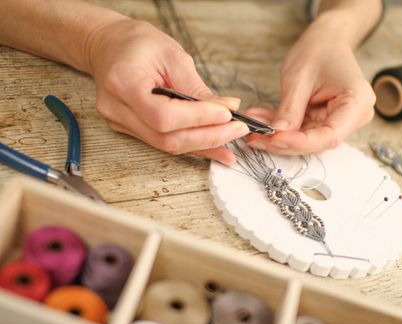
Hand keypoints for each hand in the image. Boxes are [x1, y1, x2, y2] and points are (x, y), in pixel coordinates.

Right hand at [86, 19, 248, 165]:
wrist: (110, 45)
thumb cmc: (138, 44)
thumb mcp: (172, 55)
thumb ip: (195, 87)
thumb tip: (225, 110)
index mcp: (123, 84)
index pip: (164, 115)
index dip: (199, 118)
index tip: (228, 114)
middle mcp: (117, 109)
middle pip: (167, 138)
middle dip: (208, 136)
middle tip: (237, 129)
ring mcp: (121, 123)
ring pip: (167, 145)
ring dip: (204, 144)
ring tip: (232, 138)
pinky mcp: (131, 129)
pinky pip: (165, 142)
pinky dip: (193, 145)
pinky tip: (216, 148)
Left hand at [246, 13, 374, 154]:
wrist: (327, 39)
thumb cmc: (318, 50)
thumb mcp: (298, 78)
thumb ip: (290, 109)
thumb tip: (276, 135)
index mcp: (357, 103)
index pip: (329, 136)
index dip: (300, 142)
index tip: (274, 138)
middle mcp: (354, 116)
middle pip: (318, 142)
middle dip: (284, 141)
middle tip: (256, 137)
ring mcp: (341, 121)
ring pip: (307, 139)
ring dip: (279, 136)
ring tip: (253, 128)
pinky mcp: (326, 121)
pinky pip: (303, 131)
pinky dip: (282, 128)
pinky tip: (261, 121)